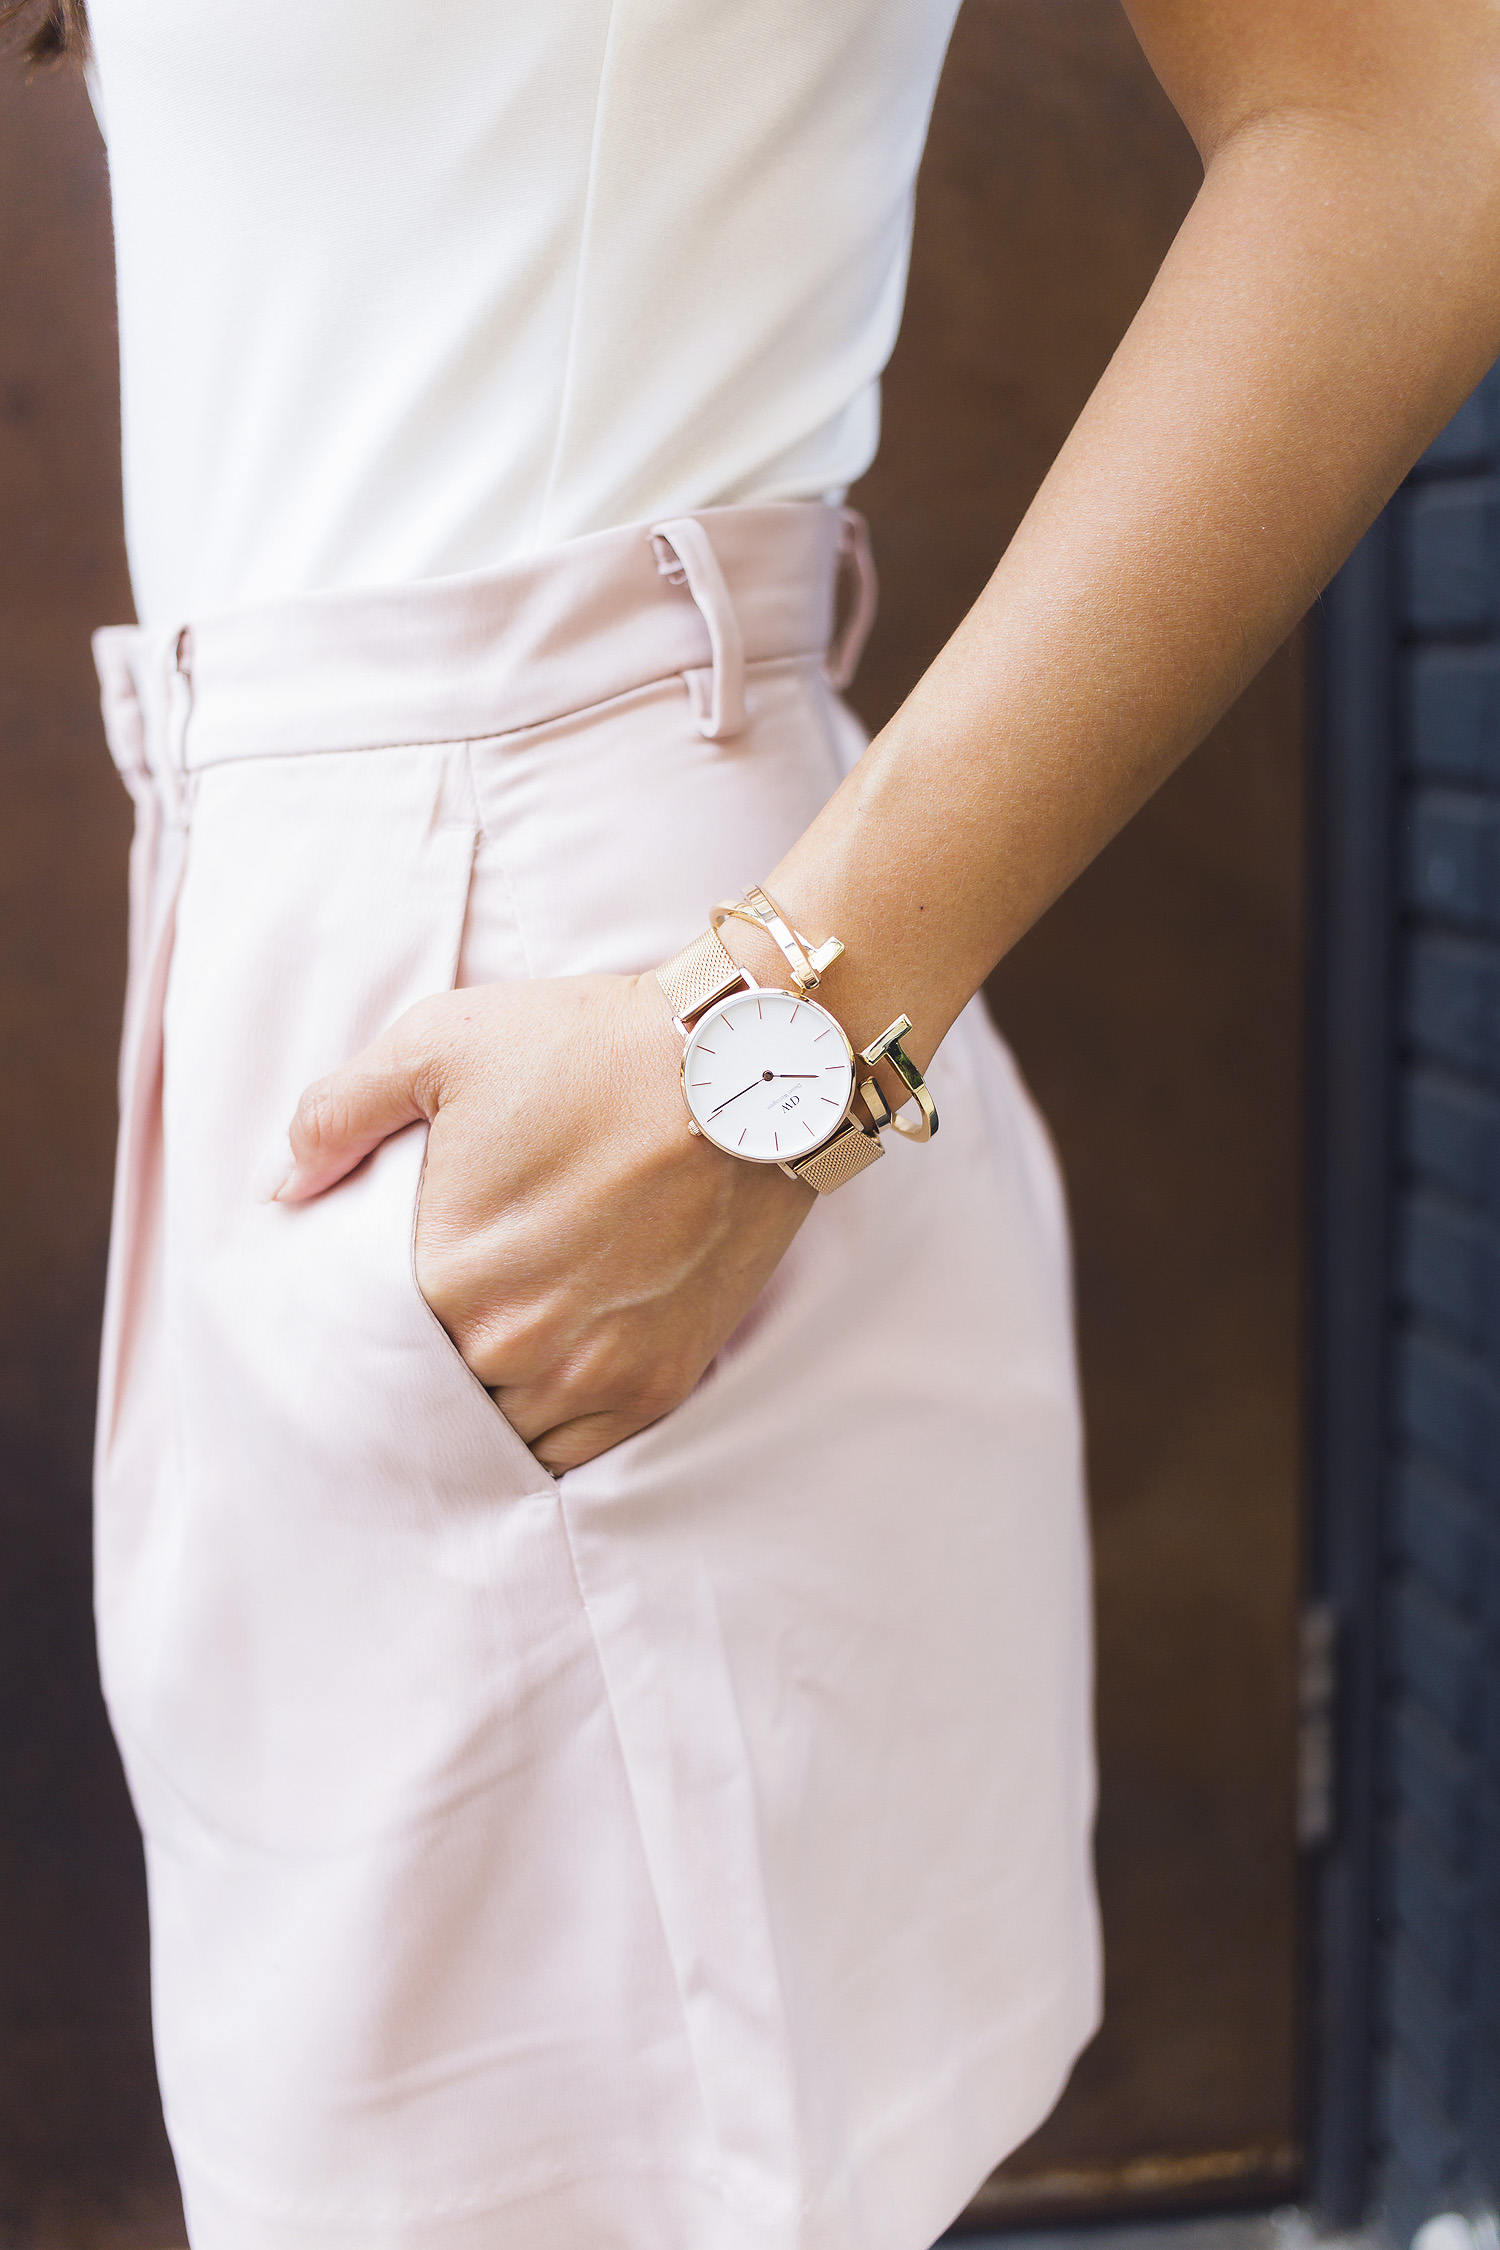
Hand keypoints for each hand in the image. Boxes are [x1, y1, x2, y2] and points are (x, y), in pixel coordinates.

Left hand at [259, 973, 811, 1470]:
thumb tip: (282, 1188)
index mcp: (445, 1274)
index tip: (373, 1307)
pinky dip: (550, 1436)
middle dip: (422, 1371)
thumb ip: (339, 1113)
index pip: (368, 1340)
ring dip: (486, 1409)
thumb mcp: (440, 1043)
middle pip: (434, 1394)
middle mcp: (513, 1344)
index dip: (364, 1325)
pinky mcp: (656, 1384)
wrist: (747, 1067)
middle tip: (422, 1341)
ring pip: (503, 1435)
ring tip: (483, 1366)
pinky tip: (537, 1397)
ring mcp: (591, 1374)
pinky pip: (577, 1453)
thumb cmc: (591, 1047)